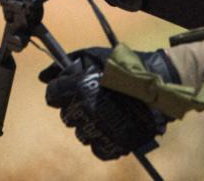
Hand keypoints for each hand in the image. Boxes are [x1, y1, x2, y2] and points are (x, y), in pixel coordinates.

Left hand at [38, 47, 177, 160]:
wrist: (160, 84)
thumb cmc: (127, 66)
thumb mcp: (95, 55)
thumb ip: (69, 63)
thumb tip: (43, 76)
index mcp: (80, 88)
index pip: (52, 95)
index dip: (59, 91)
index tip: (66, 90)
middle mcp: (87, 110)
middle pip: (66, 116)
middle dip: (75, 106)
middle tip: (92, 98)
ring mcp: (101, 129)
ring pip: (81, 133)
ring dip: (89, 123)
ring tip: (105, 111)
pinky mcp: (115, 144)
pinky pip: (98, 148)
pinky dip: (103, 139)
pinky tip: (111, 126)